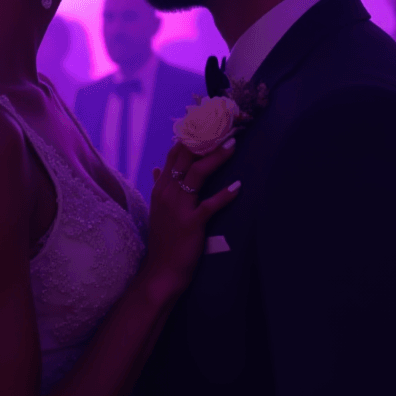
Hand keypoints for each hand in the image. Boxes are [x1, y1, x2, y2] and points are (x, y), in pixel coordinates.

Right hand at [144, 139, 240, 297]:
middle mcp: (167, 193)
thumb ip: (159, 187)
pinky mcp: (191, 223)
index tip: (207, 123)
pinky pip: (209, 205)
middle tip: (224, 126)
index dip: (191, 137)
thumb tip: (157, 169)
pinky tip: (238, 186)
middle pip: (186, 158)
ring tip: (232, 145)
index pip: (174, 155)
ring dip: (215, 158)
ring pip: (196, 175)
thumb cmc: (164, 240)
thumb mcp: (157, 210)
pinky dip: (225, 195)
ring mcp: (178, 208)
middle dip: (205, 140)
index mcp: (161, 188)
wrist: (161, 271)